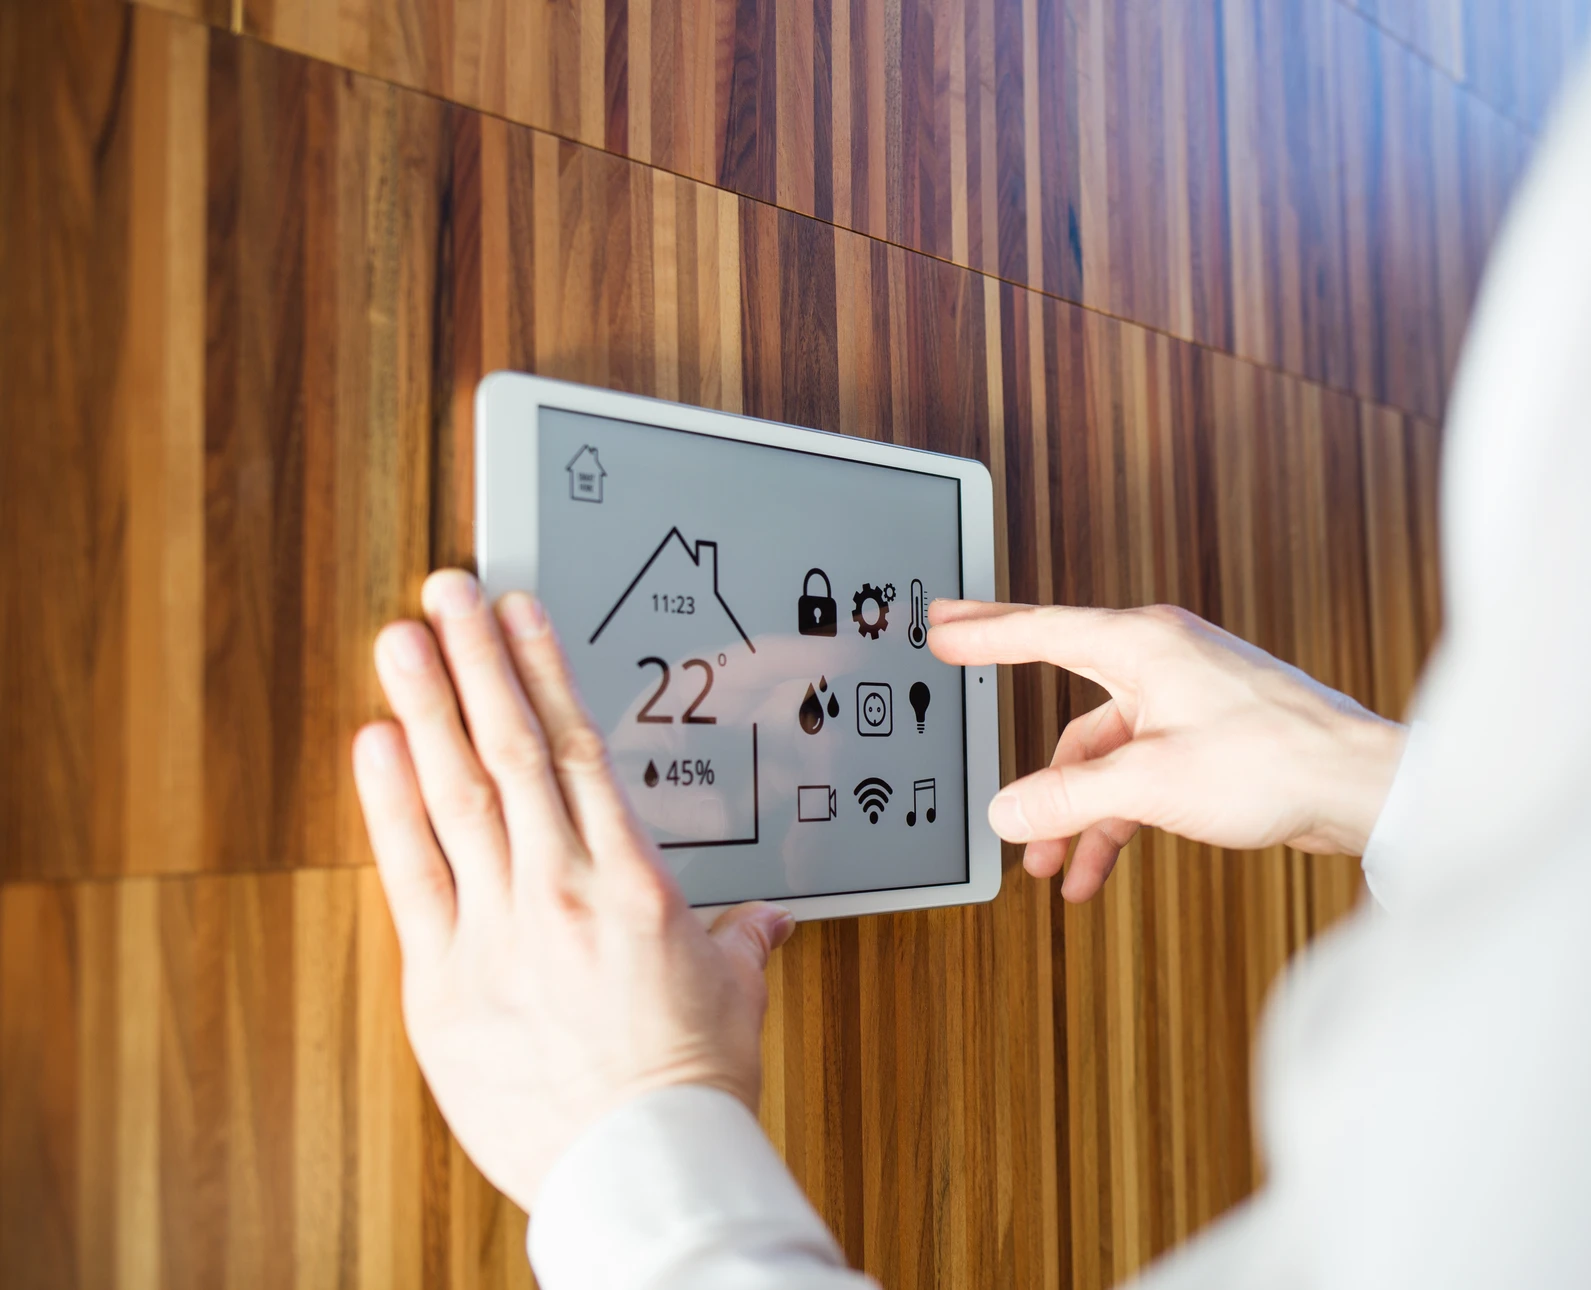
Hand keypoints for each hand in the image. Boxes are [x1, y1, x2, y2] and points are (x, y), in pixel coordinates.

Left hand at [351, 570, 794, 1210]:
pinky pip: (413, 877)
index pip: (581, 750)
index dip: (542, 672)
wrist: (644, 1164)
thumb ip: (743, 940)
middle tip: (446, 595)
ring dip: (428, 709)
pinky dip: (390, 807)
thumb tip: (765, 922)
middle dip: (477, 662)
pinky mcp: (444, 982)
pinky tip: (375, 747)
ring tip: (402, 643)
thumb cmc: (689, 1085)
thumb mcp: (734, 995)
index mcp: (634, 881)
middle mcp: (563, 888)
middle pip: (512, 750)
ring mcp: (498, 930)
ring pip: (458, 795)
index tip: (519, 617)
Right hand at [928, 601, 1404, 900]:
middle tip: (963, 681)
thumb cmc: (1277, 761)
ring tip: (1048, 863)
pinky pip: (1139, 775)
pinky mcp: (1209, 740)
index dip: (984, 630)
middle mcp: (1164, 662)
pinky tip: (1097, 865)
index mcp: (1144, 646)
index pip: (1042, 629)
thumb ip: (1071, 799)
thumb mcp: (1151, 783)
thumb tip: (1009, 811)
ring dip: (1073, 810)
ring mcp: (1188, 701)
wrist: (1362, 785)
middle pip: (1068, 694)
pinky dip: (1114, 818)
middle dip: (1021, 736)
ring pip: (1104, 752)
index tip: (941, 625)